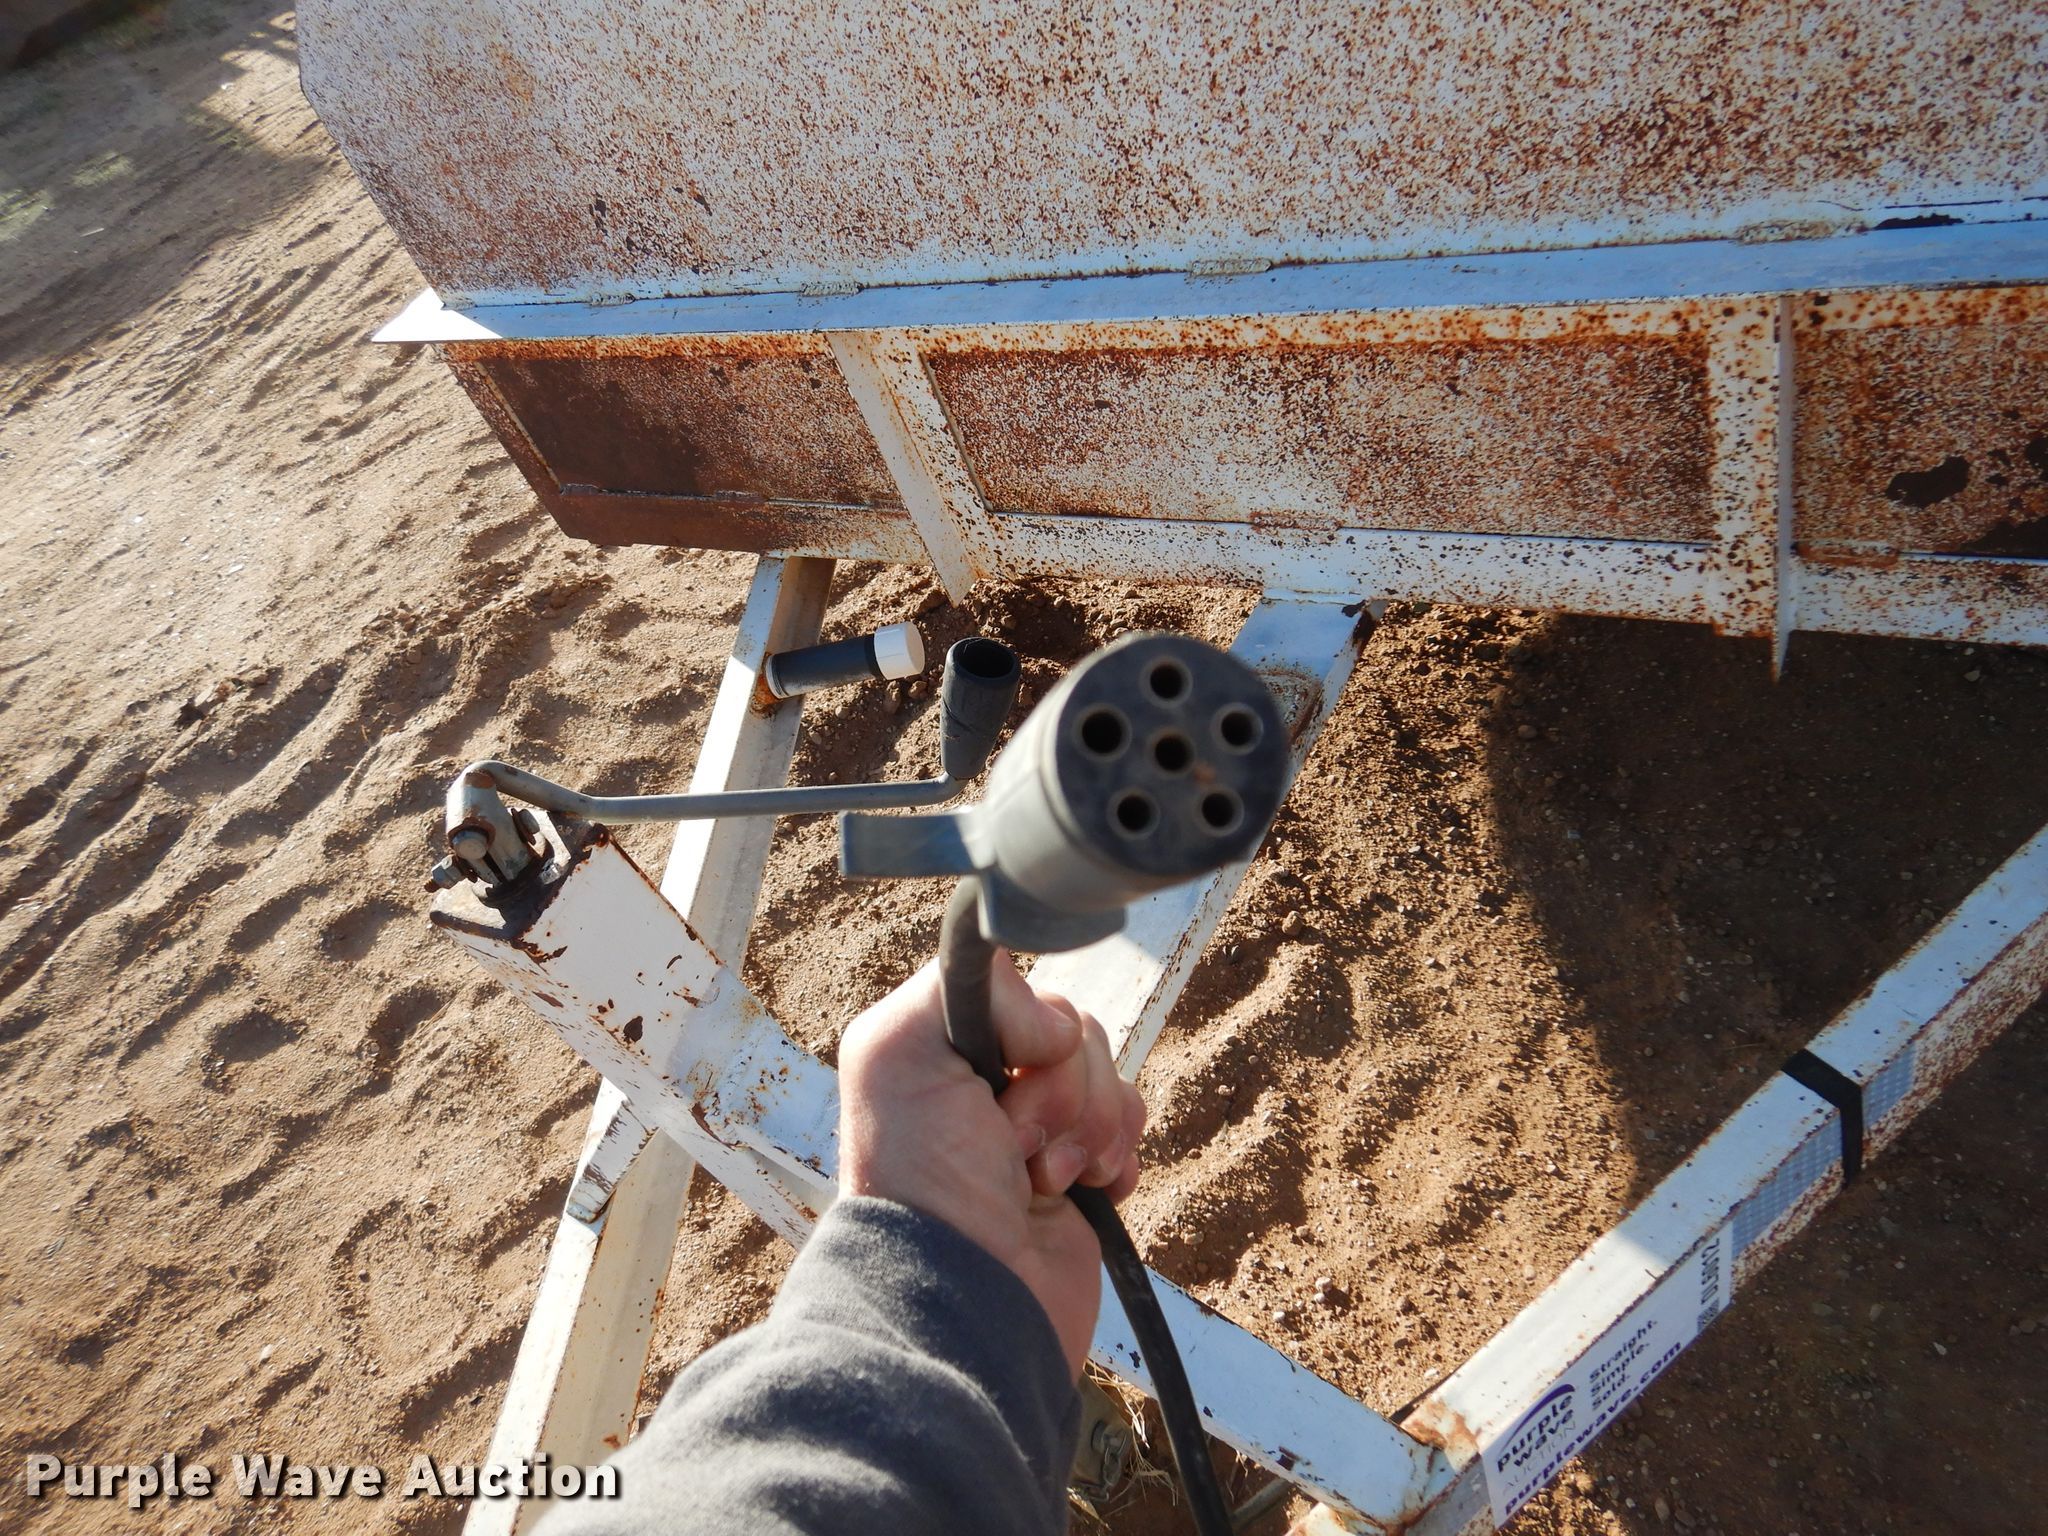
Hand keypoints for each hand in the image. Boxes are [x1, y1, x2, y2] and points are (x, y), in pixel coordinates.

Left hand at [837, 952, 1146, 1378]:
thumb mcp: (896, 1052)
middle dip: (1057, 1092)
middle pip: (1076, 1032)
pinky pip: (1132, 1124)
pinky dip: (1115, 1157)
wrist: (971, 1299)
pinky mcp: (1085, 1170)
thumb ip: (965, 984)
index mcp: (940, 1044)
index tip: (999, 1074)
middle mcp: (988, 1079)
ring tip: (1041, 1181)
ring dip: (1086, 1130)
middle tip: (1011, 1146)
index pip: (1023, 991)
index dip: (1027, 1028)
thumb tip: (1053, 1025)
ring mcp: (1040, 1126)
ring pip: (1108, 1077)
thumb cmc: (924, 1180)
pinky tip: (1082, 1192)